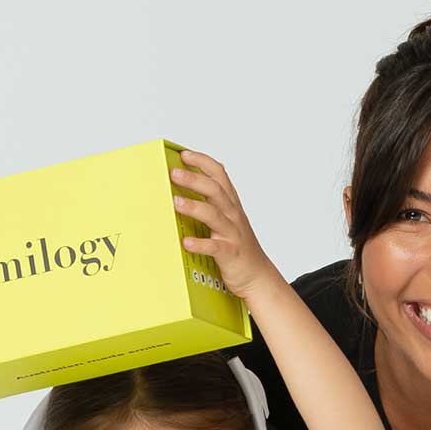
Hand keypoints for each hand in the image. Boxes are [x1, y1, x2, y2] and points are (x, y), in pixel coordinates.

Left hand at [170, 152, 281, 302]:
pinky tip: (186, 242)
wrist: (257, 275)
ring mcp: (232, 234)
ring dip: (194, 207)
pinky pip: (215, 247)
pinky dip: (200, 244)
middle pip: (214, 190)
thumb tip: (180, 194)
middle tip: (173, 173)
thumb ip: (210, 206)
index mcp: (231, 204)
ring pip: (214, 215)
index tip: (184, 154)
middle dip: (193, 179)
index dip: (202, 162)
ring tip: (175, 202)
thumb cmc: (236, 247)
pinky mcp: (230, 254)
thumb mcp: (226, 221)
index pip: (219, 174)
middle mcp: (232, 215)